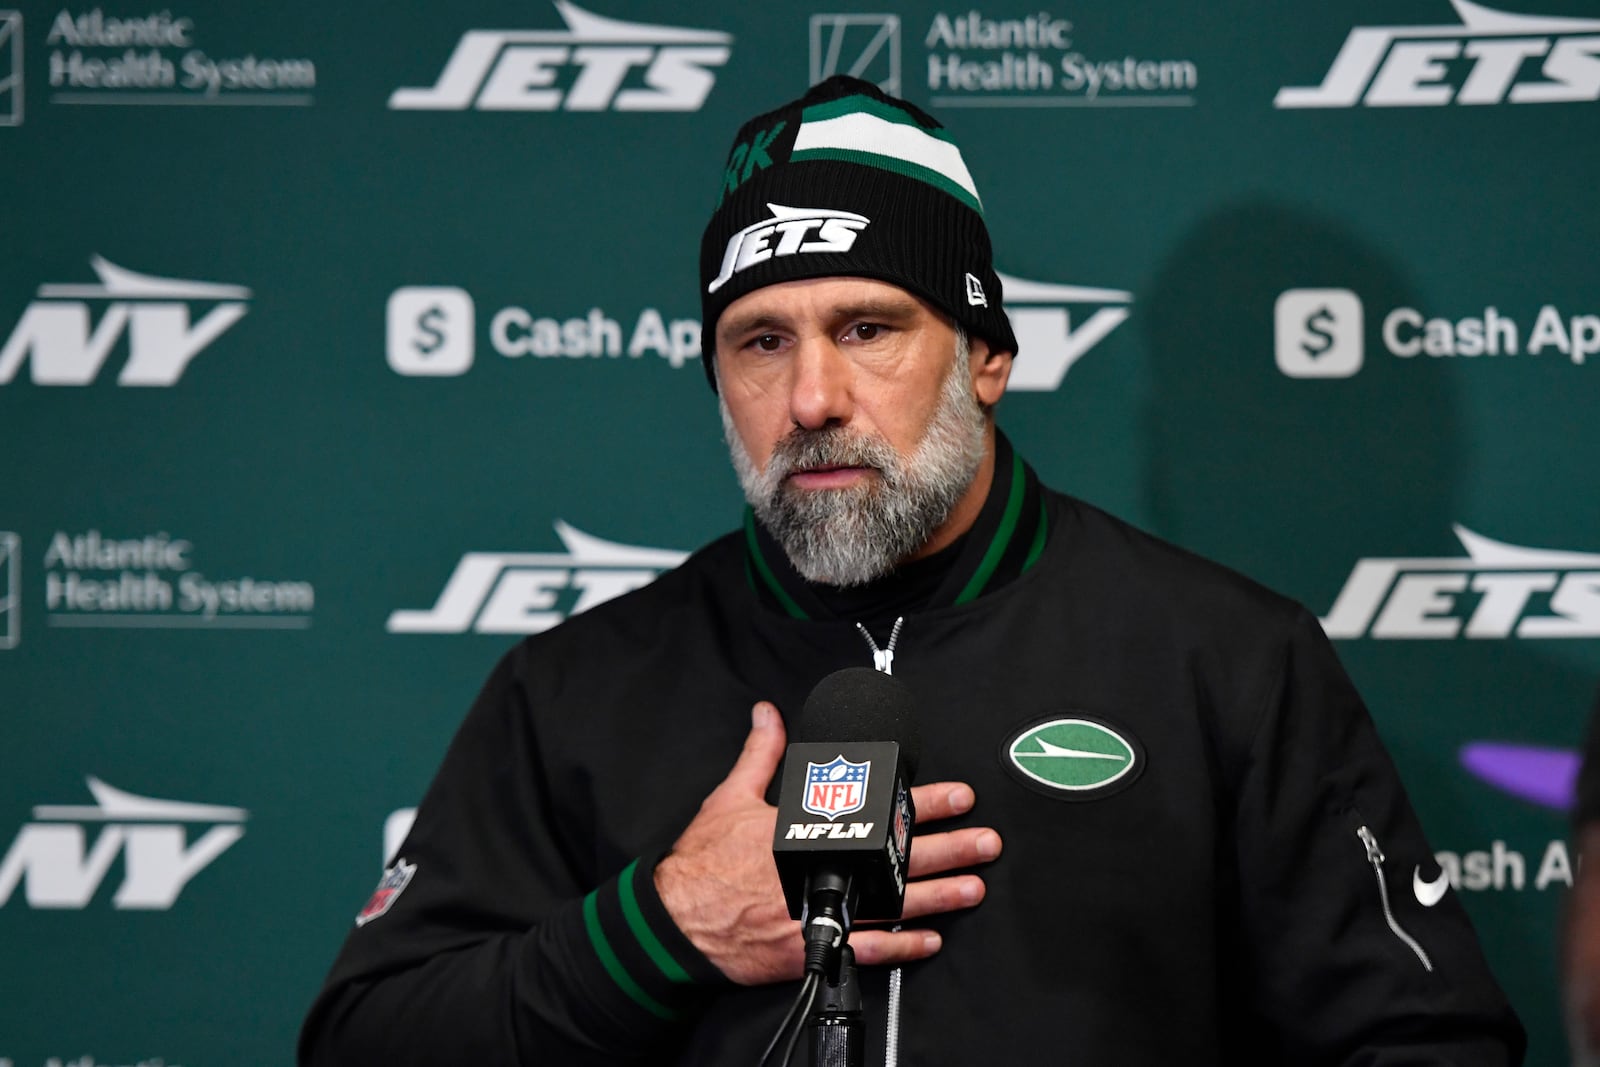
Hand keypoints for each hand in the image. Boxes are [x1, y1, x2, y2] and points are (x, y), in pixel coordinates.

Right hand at [654, 701, 1001, 985]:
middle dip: (948, 847)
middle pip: (897, 858)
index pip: (878, 810)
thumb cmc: (701, 862)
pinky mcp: (812, 947)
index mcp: (805, 828)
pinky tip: (931, 941)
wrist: (676, 923)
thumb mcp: (729, 797)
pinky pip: (868, 951)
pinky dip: (901, 948)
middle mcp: (821, 869)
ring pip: (893, 904)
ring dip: (938, 896)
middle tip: (985, 840)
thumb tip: (768, 713)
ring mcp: (820, 912)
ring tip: (974, 887)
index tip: (959, 795)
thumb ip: (759, 754)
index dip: (923, 801)